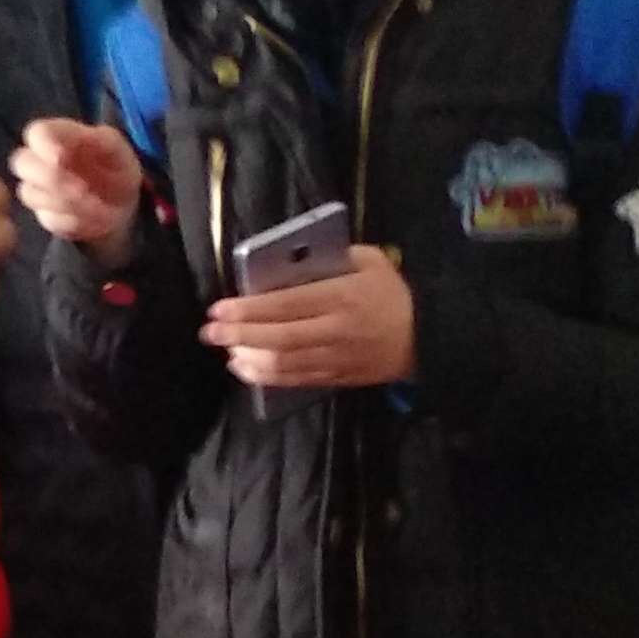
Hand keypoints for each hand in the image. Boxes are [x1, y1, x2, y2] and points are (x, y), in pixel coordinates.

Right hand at [11, 118, 144, 268]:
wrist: (123, 202)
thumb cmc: (115, 166)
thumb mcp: (116, 148)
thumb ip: (97, 140)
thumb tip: (69, 146)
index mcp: (57, 135)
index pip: (36, 132)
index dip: (43, 145)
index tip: (60, 158)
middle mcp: (39, 160)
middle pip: (22, 163)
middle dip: (52, 178)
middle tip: (83, 190)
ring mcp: (37, 189)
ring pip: (32, 195)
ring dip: (68, 203)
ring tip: (100, 207)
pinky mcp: (44, 216)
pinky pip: (50, 220)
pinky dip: (76, 222)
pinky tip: (96, 219)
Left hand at [203, 246, 415, 390]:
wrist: (429, 336)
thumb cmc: (394, 293)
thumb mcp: (371, 260)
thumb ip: (335, 257)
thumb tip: (293, 260)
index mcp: (342, 296)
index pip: (286, 305)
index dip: (249, 309)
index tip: (219, 308)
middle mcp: (336, 330)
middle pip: (278, 338)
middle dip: (238, 335)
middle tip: (209, 332)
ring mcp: (337, 358)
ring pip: (284, 364)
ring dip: (248, 359)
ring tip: (226, 349)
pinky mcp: (339, 377)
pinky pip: (297, 380)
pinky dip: (267, 377)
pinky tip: (247, 367)